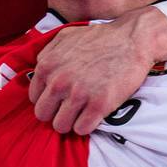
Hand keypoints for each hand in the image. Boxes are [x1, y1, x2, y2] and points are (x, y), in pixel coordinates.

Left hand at [28, 9, 166, 133]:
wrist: (131, 39)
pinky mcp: (99, 105)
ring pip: (61, 126)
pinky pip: (82, 129)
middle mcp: (59, 82)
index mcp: (47, 66)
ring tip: (82, 113)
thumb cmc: (99, 38)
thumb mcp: (65, 37)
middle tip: (70, 109)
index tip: (59, 99)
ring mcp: (79, 94)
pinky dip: (87, 126)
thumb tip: (37, 70)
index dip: (47, 100)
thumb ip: (47, 54)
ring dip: (71, 122)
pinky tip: (93, 115)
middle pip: (43, 115)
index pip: (34, 98)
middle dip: (55, 113)